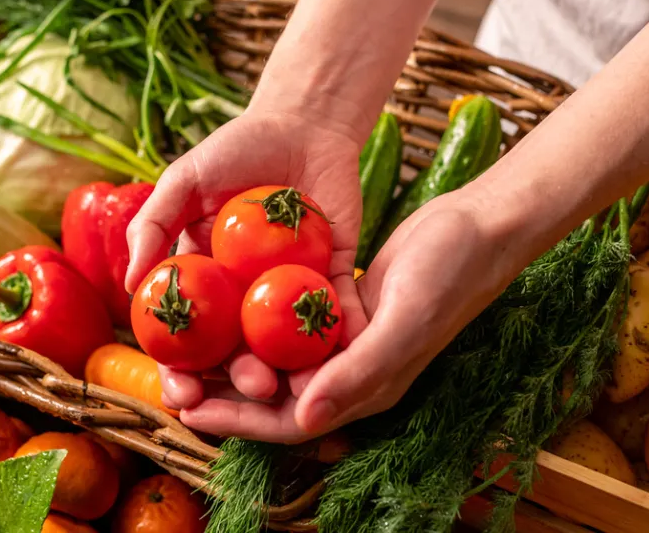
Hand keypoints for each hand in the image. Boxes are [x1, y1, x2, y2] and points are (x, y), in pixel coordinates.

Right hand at [124, 108, 370, 432]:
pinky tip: (343, 355)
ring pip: (289, 346)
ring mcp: (291, 292)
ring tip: (293, 384)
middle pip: (240, 354)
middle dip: (242, 381)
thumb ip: (153, 225)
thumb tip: (130, 285)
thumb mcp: (184, 181)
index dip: (181, 374)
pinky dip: (342, 333)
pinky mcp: (335, 277)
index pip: (187, 341)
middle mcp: (246, 299)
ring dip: (292, 371)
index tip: (183, 397)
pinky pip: (339, 312)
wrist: (301, 122)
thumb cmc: (235, 149)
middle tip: (253, 388)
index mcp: (206, 285)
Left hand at [173, 190, 521, 442]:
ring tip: (183, 347)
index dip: (237, 420)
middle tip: (171, 379)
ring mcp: (343, 340)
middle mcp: (349, 372)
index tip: (188, 408)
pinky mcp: (339, 305)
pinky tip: (219, 303)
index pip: (289, 421)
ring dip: (232, 357)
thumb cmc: (450, 276)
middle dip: (222, 393)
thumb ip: (357, 373)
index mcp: (364, 388)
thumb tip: (303, 417)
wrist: (477, 228)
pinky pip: (287, 323)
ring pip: (275, 360)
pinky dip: (254, 320)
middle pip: (272, 396)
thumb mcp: (403, 323)